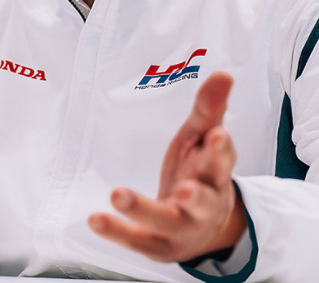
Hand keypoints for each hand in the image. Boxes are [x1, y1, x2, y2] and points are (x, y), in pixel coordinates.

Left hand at [88, 71, 245, 262]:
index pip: (222, 161)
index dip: (220, 149)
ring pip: (165, 221)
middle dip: (195, 195)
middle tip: (185, 189)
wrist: (203, 230)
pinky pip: (137, 240)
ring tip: (118, 194)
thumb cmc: (199, 175)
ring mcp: (181, 228)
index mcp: (216, 175)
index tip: (216, 135)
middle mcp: (204, 205)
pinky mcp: (158, 246)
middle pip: (203, 200)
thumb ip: (209, 110)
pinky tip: (95, 219)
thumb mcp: (202, 141)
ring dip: (142, 209)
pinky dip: (117, 231)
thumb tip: (223, 73)